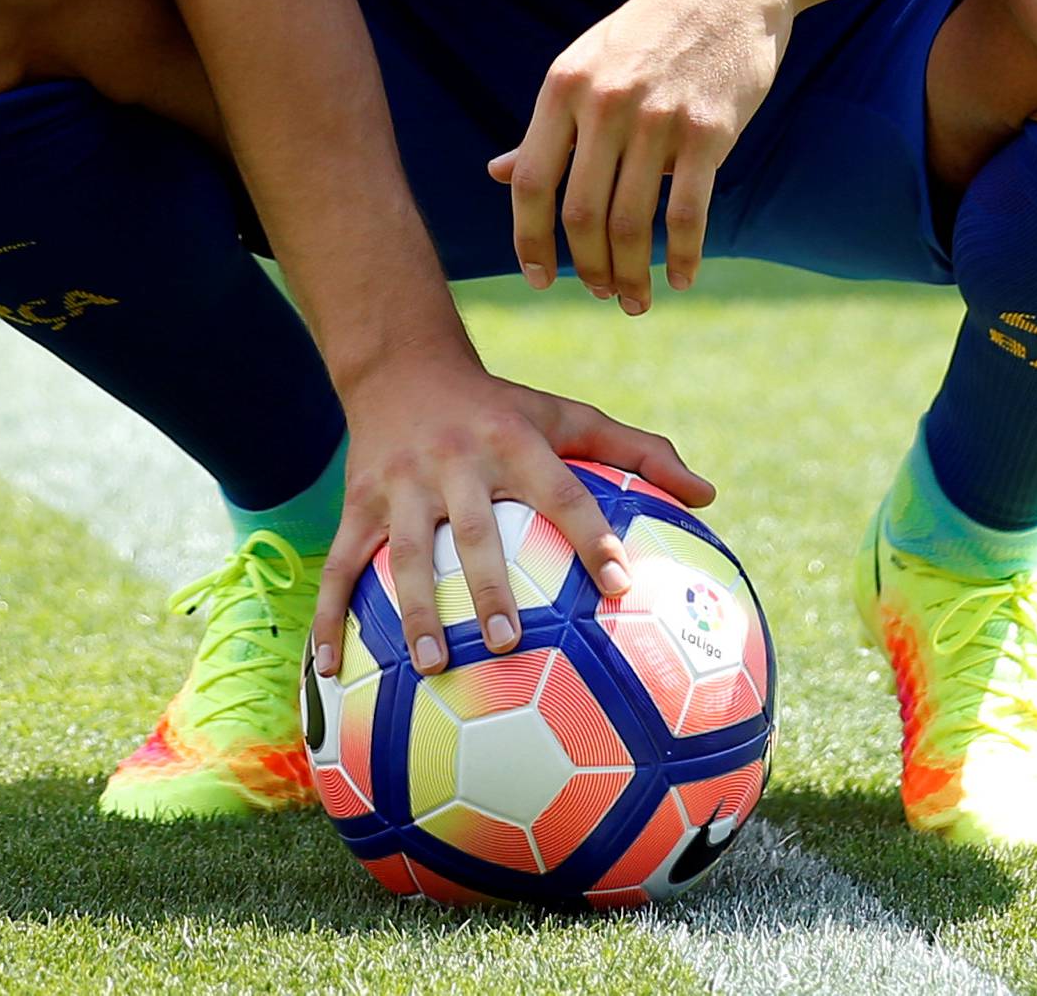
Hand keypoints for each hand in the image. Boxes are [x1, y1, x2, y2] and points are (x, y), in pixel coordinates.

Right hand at [310, 353, 713, 680]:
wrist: (402, 364)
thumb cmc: (502, 406)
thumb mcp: (567, 414)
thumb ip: (639, 451)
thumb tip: (711, 495)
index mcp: (514, 441)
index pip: (561, 490)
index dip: (591, 535)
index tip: (621, 586)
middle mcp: (457, 460)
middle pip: (473, 529)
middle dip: (489, 585)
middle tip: (509, 643)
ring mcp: (402, 483)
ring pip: (403, 551)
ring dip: (414, 609)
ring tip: (431, 665)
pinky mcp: (358, 502)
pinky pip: (341, 564)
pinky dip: (330, 617)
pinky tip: (325, 672)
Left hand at [489, 0, 794, 312]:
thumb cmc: (653, 29)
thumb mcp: (588, 63)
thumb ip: (550, 125)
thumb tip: (499, 175)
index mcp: (564, 86)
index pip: (533, 183)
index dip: (529, 241)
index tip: (538, 279)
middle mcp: (605, 103)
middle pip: (581, 213)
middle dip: (587, 268)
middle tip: (600, 294)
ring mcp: (658, 118)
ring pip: (633, 223)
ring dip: (631, 276)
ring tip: (635, 300)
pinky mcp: (709, 130)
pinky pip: (690, 213)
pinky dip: (684, 257)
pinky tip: (682, 278)